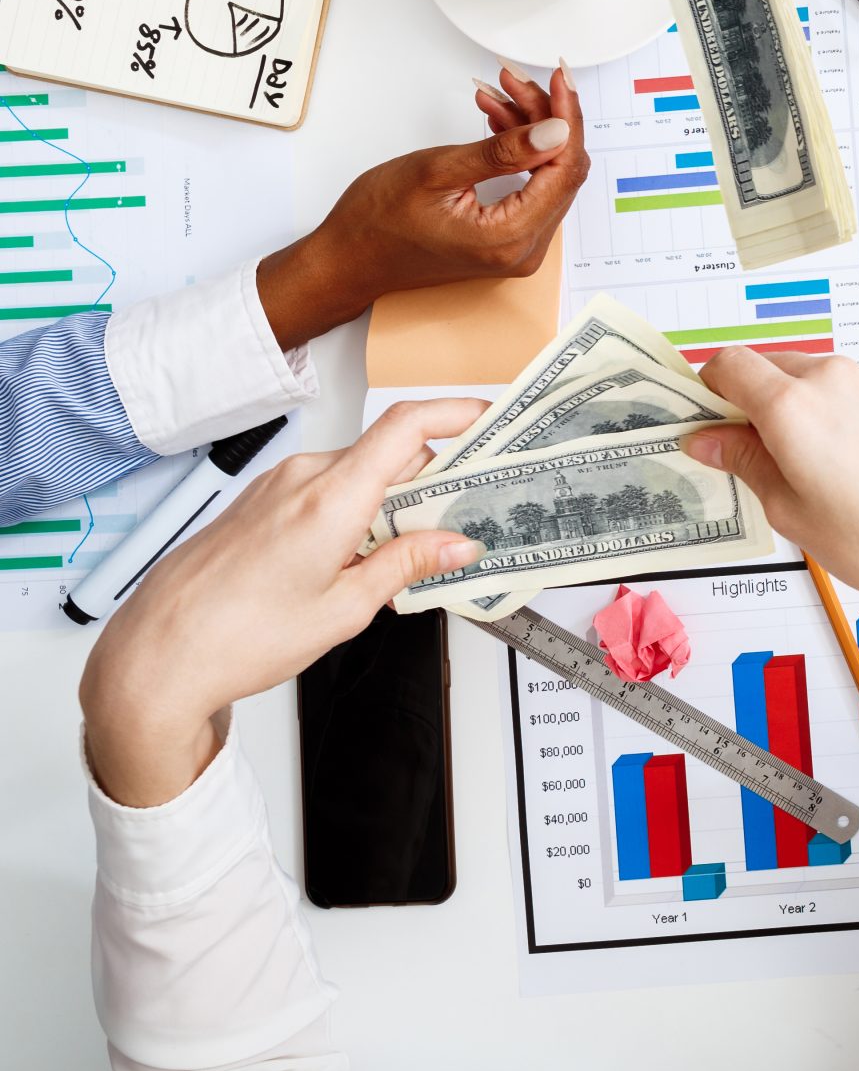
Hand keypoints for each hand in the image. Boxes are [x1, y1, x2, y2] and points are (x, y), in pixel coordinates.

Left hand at [78, 399, 487, 807]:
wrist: (155, 657)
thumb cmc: (236, 638)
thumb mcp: (344, 610)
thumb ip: (407, 566)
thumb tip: (455, 545)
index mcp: (330, 497)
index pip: (406, 425)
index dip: (455, 412)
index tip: (490, 418)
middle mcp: (301, 478)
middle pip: (388, 452)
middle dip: (434, 477)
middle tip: (467, 514)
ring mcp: (275, 487)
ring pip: (356, 473)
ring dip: (392, 499)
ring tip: (413, 551)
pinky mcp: (259, 503)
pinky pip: (324, 489)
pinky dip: (355, 508)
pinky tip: (362, 554)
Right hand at [256, 65, 587, 348]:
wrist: (348, 260)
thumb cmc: (377, 222)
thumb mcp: (437, 171)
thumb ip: (502, 152)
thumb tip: (557, 131)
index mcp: (510, 236)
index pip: (564, 167)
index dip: (565, 117)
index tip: (558, 78)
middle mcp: (524, 249)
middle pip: (560, 169)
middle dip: (544, 118)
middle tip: (514, 80)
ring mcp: (518, 248)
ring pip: (546, 175)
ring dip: (529, 131)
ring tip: (497, 95)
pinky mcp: (508, 240)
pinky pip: (530, 188)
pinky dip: (518, 153)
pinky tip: (498, 122)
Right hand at [683, 349, 858, 716]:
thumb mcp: (788, 509)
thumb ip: (744, 461)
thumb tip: (706, 439)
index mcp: (793, 402)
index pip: (729, 365)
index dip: (708, 390)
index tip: (704, 422)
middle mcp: (835, 380)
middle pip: (771, 367)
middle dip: (750, 401)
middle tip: (746, 455)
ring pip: (814, 380)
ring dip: (795, 408)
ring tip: (803, 471)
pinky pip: (852, 393)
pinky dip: (834, 416)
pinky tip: (847, 469)